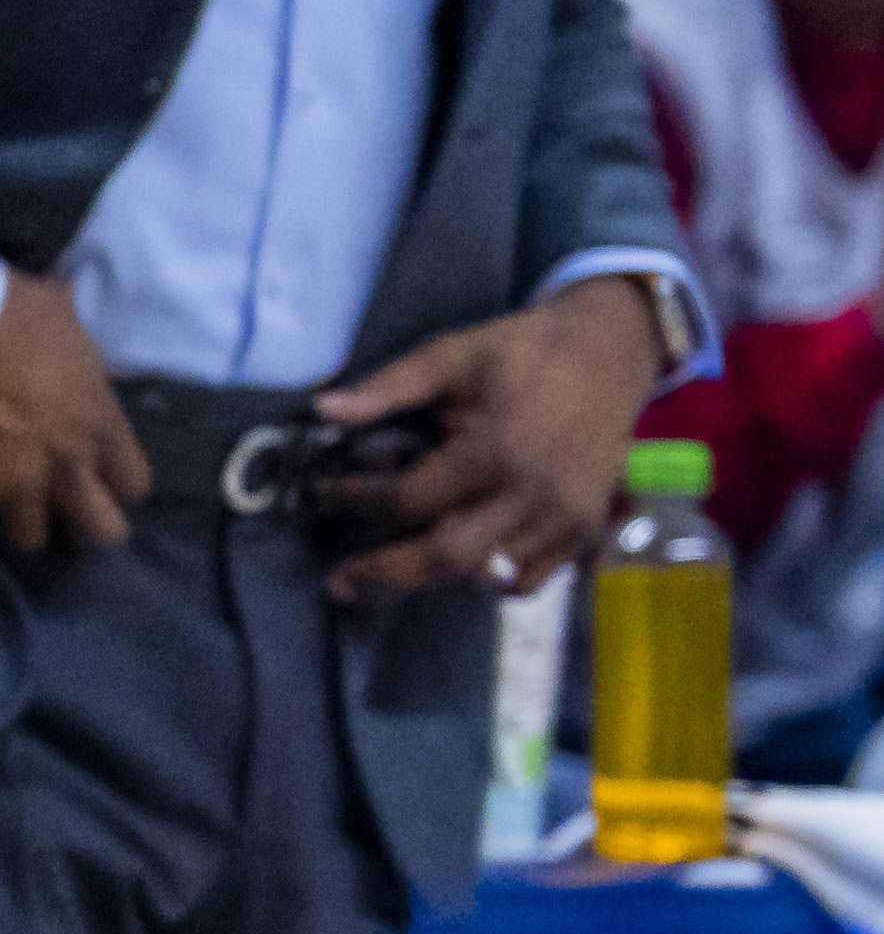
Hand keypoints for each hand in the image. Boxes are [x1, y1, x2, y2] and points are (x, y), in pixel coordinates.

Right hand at [0, 261, 147, 562]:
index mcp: (100, 422)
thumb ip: (82, 366)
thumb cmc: (14, 310)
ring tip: (5, 505)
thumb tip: (81, 360)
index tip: (101, 478)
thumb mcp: (71, 328)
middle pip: (100, 530)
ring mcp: (12, 481)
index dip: (118, 484)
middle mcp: (66, 463)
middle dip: (85, 524)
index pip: (134, 484)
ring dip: (19, 520)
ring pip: (30, 537)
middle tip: (66, 512)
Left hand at [311, 273, 673, 605]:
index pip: (411, 499)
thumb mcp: (452, 355)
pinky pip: (531, 578)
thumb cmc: (523, 351)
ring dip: (433, 579)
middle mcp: (534, 493)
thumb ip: (388, 387)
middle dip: (386, 573)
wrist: (610, 354)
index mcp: (496, 450)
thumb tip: (323, 410)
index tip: (327, 493)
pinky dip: (490, 582)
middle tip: (338, 581)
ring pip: (488, 575)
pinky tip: (455, 571)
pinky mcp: (585, 528)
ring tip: (387, 576)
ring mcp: (565, 517)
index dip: (359, 501)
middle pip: (448, 556)